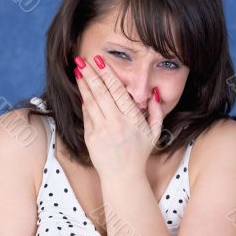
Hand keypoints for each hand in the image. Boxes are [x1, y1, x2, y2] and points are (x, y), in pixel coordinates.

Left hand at [74, 54, 162, 178]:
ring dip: (83, 84)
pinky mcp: (90, 136)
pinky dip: (84, 100)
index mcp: (131, 119)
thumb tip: (154, 93)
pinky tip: (82, 90)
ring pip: (90, 101)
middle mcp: (115, 122)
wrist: (122, 176)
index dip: (107, 74)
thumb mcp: (154, 133)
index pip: (117, 91)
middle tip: (82, 59)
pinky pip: (87, 114)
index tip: (100, 61)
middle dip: (90, 74)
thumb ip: (157, 112)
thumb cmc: (139, 153)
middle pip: (100, 92)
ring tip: (78, 70)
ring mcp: (101, 130)